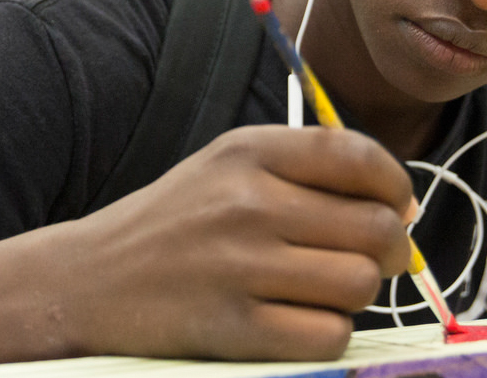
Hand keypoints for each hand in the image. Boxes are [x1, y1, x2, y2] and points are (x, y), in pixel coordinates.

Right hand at [48, 125, 413, 360]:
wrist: (86, 282)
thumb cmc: (174, 226)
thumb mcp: (227, 169)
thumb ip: (307, 172)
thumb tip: (401, 206)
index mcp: (249, 151)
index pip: (360, 157)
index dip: (396, 188)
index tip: (396, 209)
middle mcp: (246, 202)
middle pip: (375, 229)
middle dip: (388, 252)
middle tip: (368, 263)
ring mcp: (239, 266)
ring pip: (359, 284)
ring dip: (356, 296)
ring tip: (323, 293)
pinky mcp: (233, 328)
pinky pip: (328, 335)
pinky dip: (328, 335)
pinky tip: (299, 323)